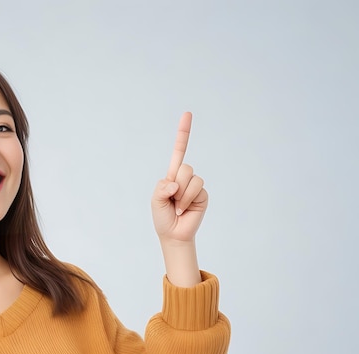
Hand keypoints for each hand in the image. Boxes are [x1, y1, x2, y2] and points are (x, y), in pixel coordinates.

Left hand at [152, 112, 207, 243]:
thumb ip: (162, 188)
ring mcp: (194, 186)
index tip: (188, 114)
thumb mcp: (156, 200)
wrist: (173, 234)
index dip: (183, 133)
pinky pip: (197, 188)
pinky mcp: (203, 194)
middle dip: (176, 184)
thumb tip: (176, 183)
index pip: (179, 151)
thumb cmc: (162, 217)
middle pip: (184, 167)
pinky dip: (187, 199)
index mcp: (172, 175)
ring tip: (178, 207)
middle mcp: (184, 177)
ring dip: (182, 195)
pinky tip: (183, 209)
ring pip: (191, 177)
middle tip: (172, 199)